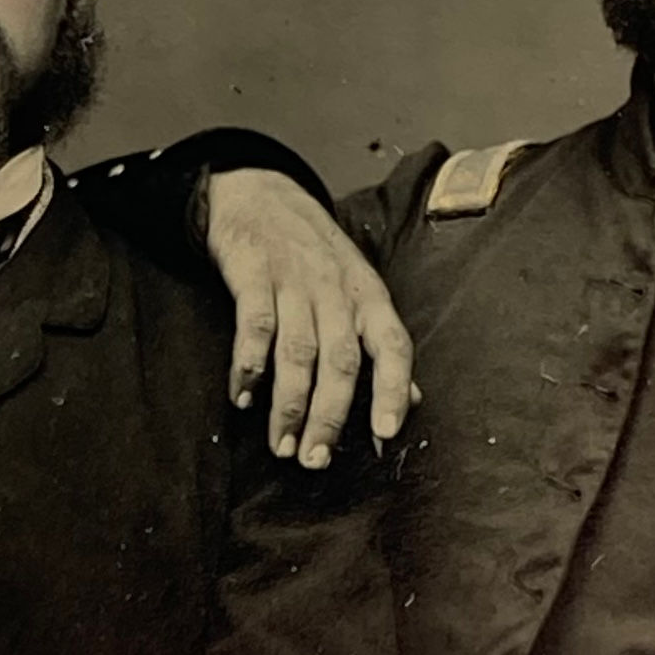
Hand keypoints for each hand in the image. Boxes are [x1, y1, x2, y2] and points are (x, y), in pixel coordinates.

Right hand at [201, 168, 417, 467]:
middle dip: (329, 416)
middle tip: (315, 459)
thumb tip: (412, 398)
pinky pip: (254, 325)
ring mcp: (295, 281)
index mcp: (370, 297)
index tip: (385, 433)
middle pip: (341, 360)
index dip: (393, 389)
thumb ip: (381, 345)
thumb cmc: (316, 254)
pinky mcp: (254, 274)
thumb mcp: (359, 290)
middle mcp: (337, 291)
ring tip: (282, 445)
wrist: (262, 196)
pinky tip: (242, 397)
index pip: (393, 346)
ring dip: (289, 404)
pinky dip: (247, 366)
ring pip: (298, 351)